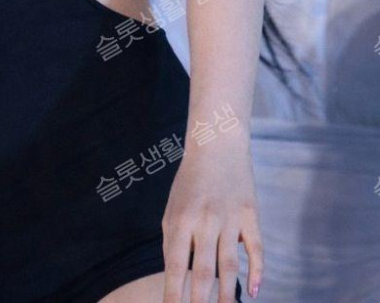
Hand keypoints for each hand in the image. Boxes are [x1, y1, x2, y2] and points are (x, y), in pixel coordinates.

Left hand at [161, 133, 262, 302]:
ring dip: (228, 295)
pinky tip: (254, 293)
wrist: (217, 144)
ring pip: (230, 266)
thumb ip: (173, 243)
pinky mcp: (251, 215)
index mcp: (181, 219)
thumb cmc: (190, 182)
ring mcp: (230, 218)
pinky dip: (257, 272)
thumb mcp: (173, 208)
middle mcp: (205, 220)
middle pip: (204, 272)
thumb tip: (176, 278)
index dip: (174, 294)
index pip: (176, 266)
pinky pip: (256, 249)